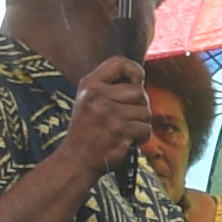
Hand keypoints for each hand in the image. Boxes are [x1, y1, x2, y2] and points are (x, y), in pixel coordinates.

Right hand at [72, 52, 164, 170]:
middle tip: (126, 117)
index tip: (136, 82)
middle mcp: (96, 96)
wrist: (76, 159)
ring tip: (124, 130)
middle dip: (140, 106)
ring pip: (145, 112)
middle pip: (139, 91)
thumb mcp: (89, 100)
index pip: (119, 62)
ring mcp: (107, 113)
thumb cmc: (88, 129)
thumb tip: (140, 79)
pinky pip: (145, 129)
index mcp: (89, 85)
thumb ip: (110, 87)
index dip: (135, 71)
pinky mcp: (118, 131)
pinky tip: (127, 140)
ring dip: (141, 124)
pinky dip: (141, 137)